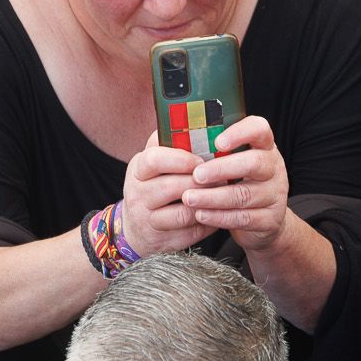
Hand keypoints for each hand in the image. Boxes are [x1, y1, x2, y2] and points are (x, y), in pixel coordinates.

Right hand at [121, 133, 216, 255]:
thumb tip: (195, 120)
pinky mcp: (164, 240)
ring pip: (184, 212)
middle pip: (172, 186)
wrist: (138, 228)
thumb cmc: (154, 187)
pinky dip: (209, 222)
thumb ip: (171, 144)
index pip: (154, 159)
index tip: (202, 159)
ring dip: (208, 203)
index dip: (182, 159)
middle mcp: (138, 194)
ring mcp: (148, 219)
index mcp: (138, 169)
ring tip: (223, 195)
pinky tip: (218, 213)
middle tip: (222, 178)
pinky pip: (193, 231)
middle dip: (202, 183)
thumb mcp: (155, 163)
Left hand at [182, 114, 292, 252]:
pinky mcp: (271, 219)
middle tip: (196, 175)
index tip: (217, 142)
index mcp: (262, 146)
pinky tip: (201, 214)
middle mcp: (273, 167)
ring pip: (244, 194)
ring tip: (189, 198)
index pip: (259, 129)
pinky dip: (219, 217)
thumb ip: (206, 149)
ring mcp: (275, 194)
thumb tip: (170, 137)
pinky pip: (244, 218)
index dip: (240, 133)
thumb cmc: (235, 183)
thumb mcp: (227, 162)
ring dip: (213, 197)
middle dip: (221, 169)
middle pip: (254, 163)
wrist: (261, 220)